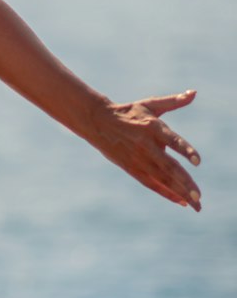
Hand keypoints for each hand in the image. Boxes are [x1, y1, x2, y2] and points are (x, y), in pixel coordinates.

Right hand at [89, 89, 201, 209]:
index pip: (173, 141)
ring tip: (196, 204)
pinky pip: (152, 184)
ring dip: (179, 192)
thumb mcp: (150, 105)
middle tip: (199, 197)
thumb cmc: (129, 112)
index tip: (198, 161)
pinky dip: (166, 193)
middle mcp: (146, 145)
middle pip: (168, 167)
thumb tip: (194, 93)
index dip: (185, 150)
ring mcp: (138, 159)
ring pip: (162, 179)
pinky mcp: (132, 168)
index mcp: (153, 127)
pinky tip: (181, 201)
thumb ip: (173, 101)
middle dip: (184, 183)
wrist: (98, 121)